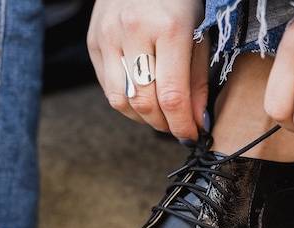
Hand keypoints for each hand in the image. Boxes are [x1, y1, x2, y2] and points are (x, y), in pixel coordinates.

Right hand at [87, 0, 209, 141]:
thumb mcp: (200, 30)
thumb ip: (198, 78)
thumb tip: (197, 120)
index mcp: (168, 27)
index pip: (172, 96)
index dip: (182, 125)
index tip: (192, 135)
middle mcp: (133, 31)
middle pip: (144, 102)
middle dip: (163, 124)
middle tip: (177, 128)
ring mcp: (108, 36)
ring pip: (120, 100)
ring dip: (142, 118)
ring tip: (159, 117)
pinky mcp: (93, 41)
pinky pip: (107, 86)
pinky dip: (126, 101)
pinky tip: (142, 97)